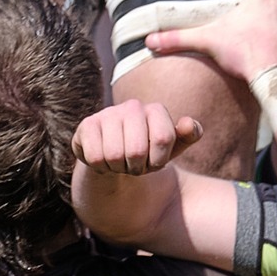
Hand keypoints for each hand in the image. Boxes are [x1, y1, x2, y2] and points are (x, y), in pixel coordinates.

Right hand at [73, 99, 202, 176]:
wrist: (117, 158)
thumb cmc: (148, 152)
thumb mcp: (172, 149)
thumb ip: (188, 136)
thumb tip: (189, 124)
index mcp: (155, 110)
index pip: (163, 138)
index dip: (158, 160)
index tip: (154, 161)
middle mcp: (132, 106)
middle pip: (136, 151)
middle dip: (136, 168)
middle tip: (134, 165)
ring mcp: (108, 113)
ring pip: (114, 155)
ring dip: (118, 168)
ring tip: (119, 162)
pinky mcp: (87, 125)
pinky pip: (95, 156)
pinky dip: (100, 167)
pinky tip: (103, 160)